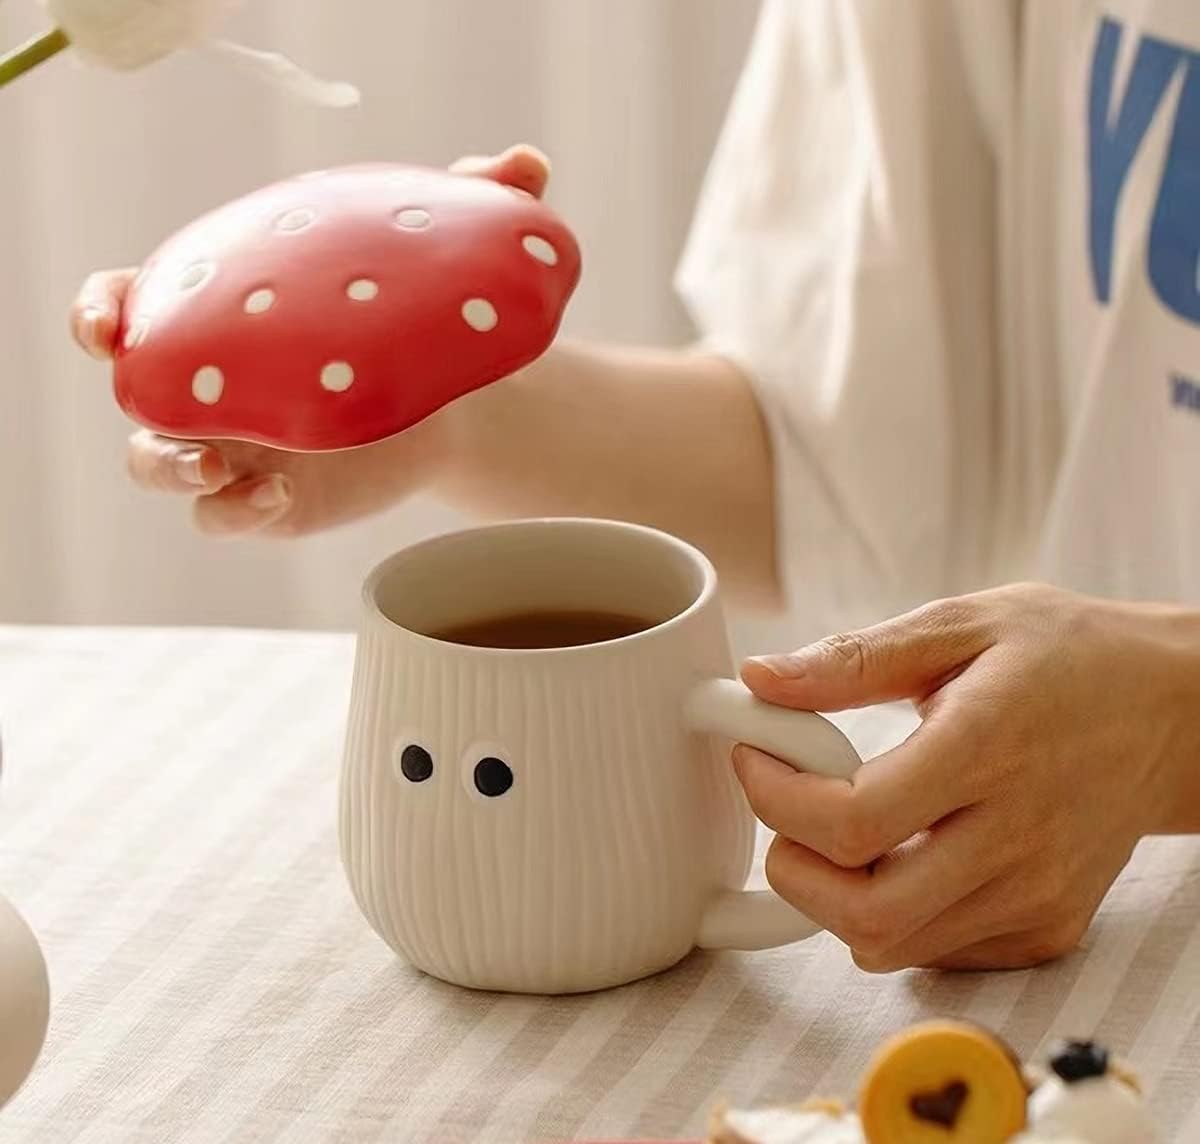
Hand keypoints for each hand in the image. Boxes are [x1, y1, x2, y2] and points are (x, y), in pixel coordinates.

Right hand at [70, 144, 551, 537]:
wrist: (453, 401)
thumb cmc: (415, 316)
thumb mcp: (432, 258)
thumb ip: (469, 201)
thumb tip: (532, 161)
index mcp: (226, 313)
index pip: (136, 304)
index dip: (104, 309)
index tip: (111, 319)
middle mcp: (217, 381)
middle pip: (136, 390)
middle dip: (130, 394)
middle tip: (161, 404)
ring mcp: (237, 445)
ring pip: (159, 463)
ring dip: (170, 465)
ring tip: (216, 465)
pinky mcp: (269, 500)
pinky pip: (223, 518)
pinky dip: (233, 513)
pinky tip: (278, 499)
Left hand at [736, 584, 1199, 971]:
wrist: (1171, 712)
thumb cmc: (1066, 656)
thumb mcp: (962, 625)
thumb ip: (856, 658)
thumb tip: (761, 678)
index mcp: (988, 747)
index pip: (855, 820)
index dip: (778, 799)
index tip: (755, 758)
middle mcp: (1018, 835)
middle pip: (868, 912)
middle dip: (793, 871)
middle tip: (784, 815)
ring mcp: (1039, 893)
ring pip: (894, 944)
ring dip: (834, 897)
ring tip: (837, 829)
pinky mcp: (1049, 926)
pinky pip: (937, 952)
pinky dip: (892, 916)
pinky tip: (898, 855)